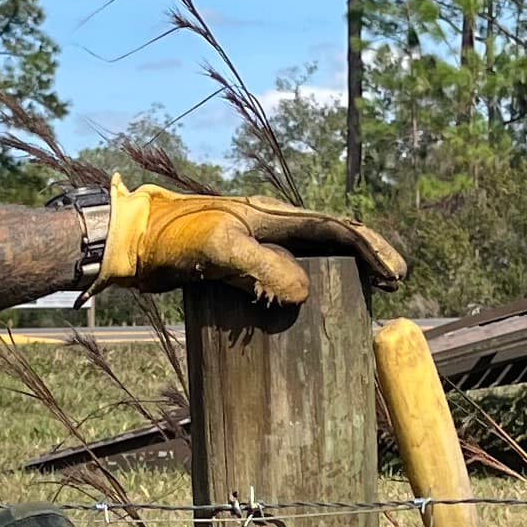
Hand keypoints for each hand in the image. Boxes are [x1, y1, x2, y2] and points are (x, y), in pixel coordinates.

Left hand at [99, 178, 405, 308]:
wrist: (131, 242)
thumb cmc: (172, 238)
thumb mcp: (219, 249)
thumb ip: (261, 267)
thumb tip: (303, 294)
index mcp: (273, 216)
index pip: (336, 229)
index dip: (370, 250)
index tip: (395, 276)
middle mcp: (269, 227)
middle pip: (330, 241)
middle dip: (365, 260)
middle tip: (390, 287)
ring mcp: (252, 247)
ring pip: (309, 258)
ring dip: (339, 275)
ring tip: (362, 298)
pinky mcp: (235, 267)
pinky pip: (280, 277)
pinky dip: (302, 291)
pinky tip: (304, 311)